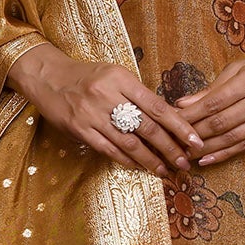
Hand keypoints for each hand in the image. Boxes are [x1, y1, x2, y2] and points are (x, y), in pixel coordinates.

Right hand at [5, 42, 206, 178]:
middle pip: (147, 127)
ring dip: (150, 160)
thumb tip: (168, 118)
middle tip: (185, 162)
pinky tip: (140, 166)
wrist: (49, 77)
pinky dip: (127, 160)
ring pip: (129, 143)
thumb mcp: (115, 74)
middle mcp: (108, 95)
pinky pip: (109, 149)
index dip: (179, 126)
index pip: (157, 106)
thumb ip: (138, 95)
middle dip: (170, 148)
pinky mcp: (80, 129)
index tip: (195, 141)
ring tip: (165, 170)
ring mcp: (92, 114)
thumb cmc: (88, 76)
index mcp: (121, 78)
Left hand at [171, 28, 244, 167]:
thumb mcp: (243, 66)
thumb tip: (183, 103)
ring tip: (185, 154)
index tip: (172, 120)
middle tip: (173, 141)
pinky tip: (206, 159)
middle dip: (194, 133)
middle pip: (222, 122)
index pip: (216, 101)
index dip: (192, 114)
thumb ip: (213, 87)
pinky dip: (224, 154)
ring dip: (206, 148)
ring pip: (233, 137)